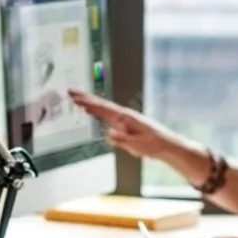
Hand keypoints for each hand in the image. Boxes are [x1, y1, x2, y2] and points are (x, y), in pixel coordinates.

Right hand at [66, 90, 182, 161]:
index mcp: (126, 117)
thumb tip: (108, 133)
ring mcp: (124, 119)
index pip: (103, 108)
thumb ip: (121, 139)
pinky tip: (91, 112)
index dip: (88, 103)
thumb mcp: (137, 145)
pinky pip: (107, 116)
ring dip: (89, 104)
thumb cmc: (154, 144)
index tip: (76, 98)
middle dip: (85, 98)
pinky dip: (97, 111)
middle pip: (101, 105)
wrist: (167, 145)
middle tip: (70, 92)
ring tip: (76, 99)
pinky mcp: (124, 125)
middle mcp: (124, 116)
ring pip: (103, 110)